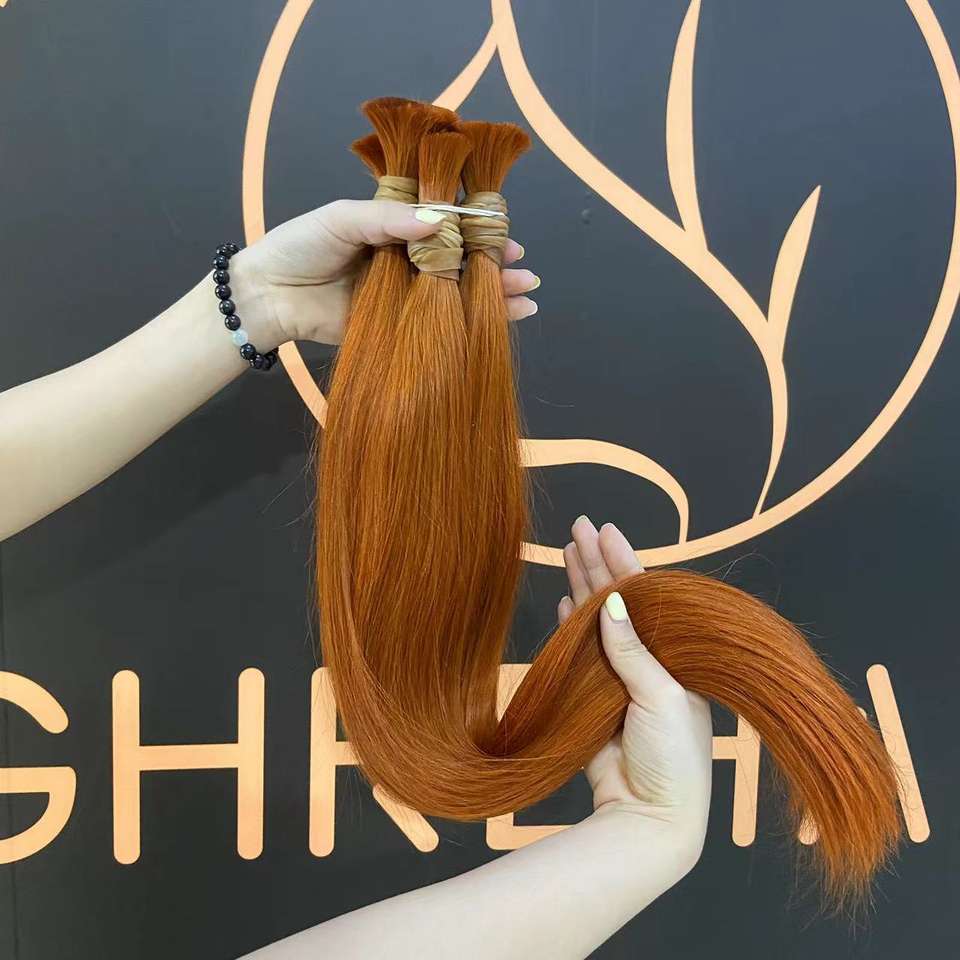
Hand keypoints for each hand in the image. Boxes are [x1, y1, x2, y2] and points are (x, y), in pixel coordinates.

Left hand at [231, 200, 540, 346]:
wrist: (268, 295)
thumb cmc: (300, 245)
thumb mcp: (343, 219)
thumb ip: (388, 218)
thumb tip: (439, 221)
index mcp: (396, 224)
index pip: (446, 220)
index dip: (476, 225)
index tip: (501, 230)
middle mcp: (407, 257)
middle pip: (460, 258)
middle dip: (494, 262)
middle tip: (522, 267)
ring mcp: (406, 293)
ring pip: (457, 291)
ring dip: (494, 293)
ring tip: (526, 292)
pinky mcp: (400, 324)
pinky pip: (440, 322)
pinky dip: (472, 322)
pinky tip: (507, 318)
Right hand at [560, 516, 712, 865]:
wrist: (650, 817)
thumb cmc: (672, 758)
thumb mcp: (660, 697)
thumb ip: (632, 649)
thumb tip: (610, 600)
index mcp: (677, 655)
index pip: (646, 596)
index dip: (624, 560)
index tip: (604, 529)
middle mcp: (650, 660)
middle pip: (617, 600)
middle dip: (597, 562)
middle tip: (578, 526)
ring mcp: (621, 677)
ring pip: (595, 620)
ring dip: (581, 586)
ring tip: (567, 550)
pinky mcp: (595, 698)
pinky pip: (580, 652)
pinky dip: (571, 625)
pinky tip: (564, 600)